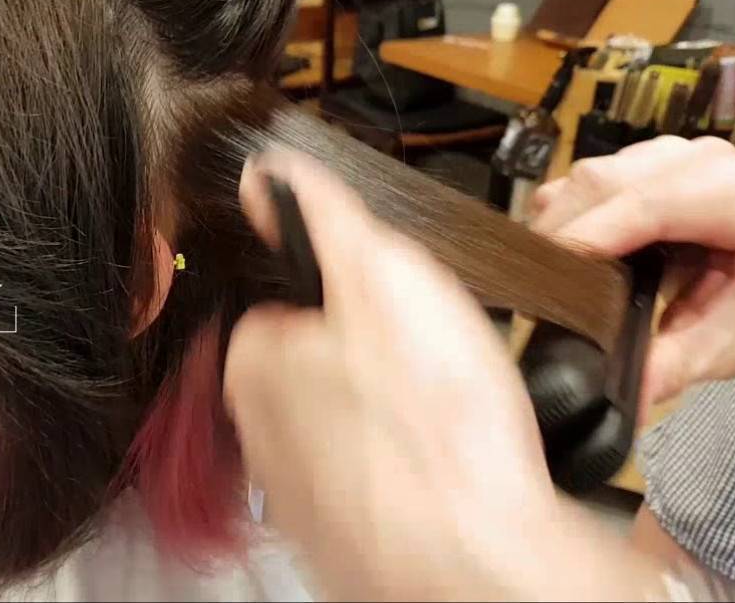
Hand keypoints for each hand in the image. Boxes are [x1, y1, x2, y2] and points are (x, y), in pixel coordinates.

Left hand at [224, 150, 560, 599]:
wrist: (479, 561)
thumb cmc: (435, 429)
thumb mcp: (383, 275)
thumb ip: (320, 215)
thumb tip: (267, 173)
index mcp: (255, 359)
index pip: (288, 305)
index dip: (349, 299)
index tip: (388, 309)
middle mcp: (260, 430)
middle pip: (317, 367)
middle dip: (368, 359)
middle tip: (427, 368)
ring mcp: (299, 490)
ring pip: (350, 427)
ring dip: (392, 417)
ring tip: (445, 418)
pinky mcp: (343, 536)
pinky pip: (375, 482)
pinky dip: (407, 471)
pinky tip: (444, 468)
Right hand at [533, 136, 734, 402]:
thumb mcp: (724, 346)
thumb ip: (673, 366)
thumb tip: (624, 396)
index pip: (650, 206)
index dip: (589, 235)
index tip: (543, 279)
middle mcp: (711, 162)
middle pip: (608, 182)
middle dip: (561, 232)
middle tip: (533, 289)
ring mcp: (677, 153)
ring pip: (591, 175)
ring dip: (559, 221)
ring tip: (550, 274)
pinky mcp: (648, 157)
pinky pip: (588, 176)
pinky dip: (568, 211)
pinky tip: (573, 251)